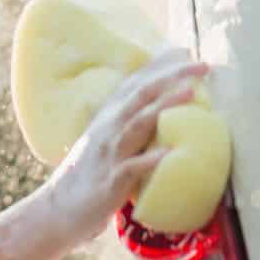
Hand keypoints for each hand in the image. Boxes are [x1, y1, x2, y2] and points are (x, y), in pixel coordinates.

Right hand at [42, 48, 208, 236]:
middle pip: (140, 94)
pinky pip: (133, 168)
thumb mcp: (105, 143)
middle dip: (171, 75)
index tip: (184, 50)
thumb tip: (157, 114)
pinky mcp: (111, 180)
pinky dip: (151, 159)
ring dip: (164, 106)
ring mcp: (109, 153)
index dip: (159, 65)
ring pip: (138, 123)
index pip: (135, 83)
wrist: (58, 210)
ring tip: (191, 92)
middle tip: (202, 64)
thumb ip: (128, 127)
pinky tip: (170, 152)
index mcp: (108, 118)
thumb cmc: (88, 177)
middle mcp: (108, 128)